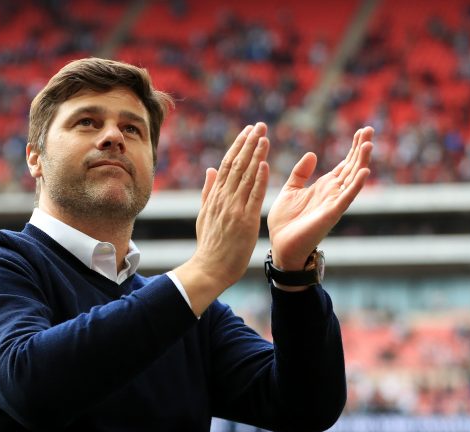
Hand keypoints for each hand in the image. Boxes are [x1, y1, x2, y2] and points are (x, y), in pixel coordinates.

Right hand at [174, 122, 269, 314]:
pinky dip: (258, 179)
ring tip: (264, 136)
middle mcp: (224, 199)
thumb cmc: (210, 246)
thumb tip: (210, 169)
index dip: (238, 146)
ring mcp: (234, 209)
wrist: (209, 269)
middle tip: (260, 125)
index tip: (248, 131)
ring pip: (246, 176)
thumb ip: (208, 191)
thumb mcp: (205, 215)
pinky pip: (253, 197)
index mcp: (215, 197)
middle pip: (237, 165)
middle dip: (249, 143)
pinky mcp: (245, 221)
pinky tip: (264, 164)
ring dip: (256, 155)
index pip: (227, 164)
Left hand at [267, 126, 373, 270]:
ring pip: (352, 179)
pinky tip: (364, 172)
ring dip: (361, 162)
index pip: (343, 164)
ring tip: (369, 145)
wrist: (280, 245)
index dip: (353, 148)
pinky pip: (346, 198)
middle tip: (369, 129)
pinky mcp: (330, 214)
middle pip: (351, 167)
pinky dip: (355, 185)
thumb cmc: (285, 221)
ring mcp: (334, 203)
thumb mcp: (290, 190)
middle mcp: (333, 193)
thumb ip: (300, 173)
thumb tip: (312, 154)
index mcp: (324, 187)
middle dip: (360, 149)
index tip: (361, 131)